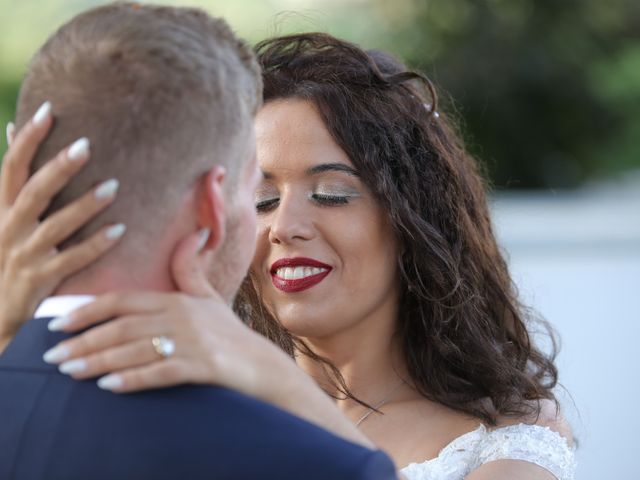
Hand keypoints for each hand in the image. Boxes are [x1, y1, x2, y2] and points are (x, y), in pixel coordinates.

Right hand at [0, 104, 123, 349]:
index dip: (26, 139)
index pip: (11, 167)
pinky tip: (119, 230)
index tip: (47, 111)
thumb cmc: (12, 257)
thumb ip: (15, 180)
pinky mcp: (40, 281)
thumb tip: (12, 129)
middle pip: (32, 192)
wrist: (0, 314)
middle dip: (57, 168)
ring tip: (113, 186)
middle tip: (86, 145)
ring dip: (83, 206)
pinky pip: (71, 260)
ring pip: (54, 226)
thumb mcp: (5, 217)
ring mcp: (24, 256)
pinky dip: (95, 245)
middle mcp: (10, 229)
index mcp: (3, 210)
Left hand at [43, 288, 289, 397]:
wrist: (262, 364)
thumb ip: (189, 269)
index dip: (88, 310)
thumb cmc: (229, 333)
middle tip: (52, 357)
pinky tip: (109, 387)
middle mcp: (182, 317)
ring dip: (99, 362)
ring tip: (69, 372)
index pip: (124, 300)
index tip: (58, 323)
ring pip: (136, 350)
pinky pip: (162, 372)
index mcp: (177, 299)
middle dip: (84, 341)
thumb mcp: (208, 298)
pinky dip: (134, 379)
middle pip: (123, 327)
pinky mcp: (204, 366)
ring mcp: (194, 342)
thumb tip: (191, 232)